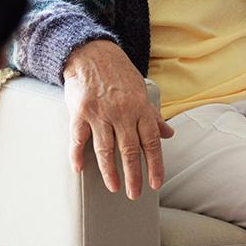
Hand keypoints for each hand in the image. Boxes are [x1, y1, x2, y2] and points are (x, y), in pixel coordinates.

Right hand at [62, 40, 171, 198]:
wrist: (91, 52)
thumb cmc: (118, 73)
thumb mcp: (141, 91)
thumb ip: (153, 115)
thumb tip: (169, 134)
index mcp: (140, 108)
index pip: (151, 142)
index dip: (155, 165)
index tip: (156, 183)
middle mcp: (122, 112)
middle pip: (129, 150)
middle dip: (133, 175)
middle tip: (134, 194)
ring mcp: (100, 112)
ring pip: (105, 149)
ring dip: (110, 171)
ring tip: (114, 187)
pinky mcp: (80, 111)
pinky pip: (78, 139)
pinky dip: (77, 155)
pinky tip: (79, 169)